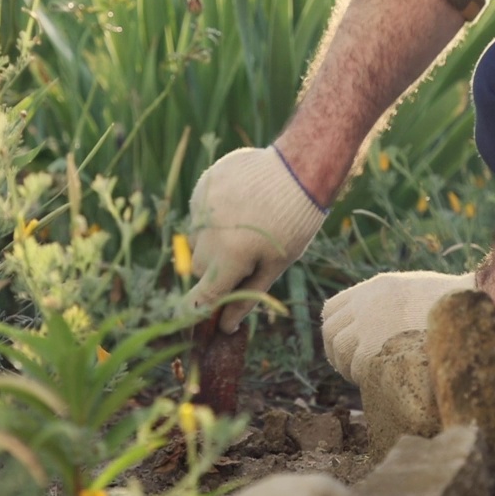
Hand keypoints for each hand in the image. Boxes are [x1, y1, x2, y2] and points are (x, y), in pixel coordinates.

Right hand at [184, 147, 326, 332]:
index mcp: (227, 259)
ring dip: (212, 241)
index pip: (200, 298)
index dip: (201, 313)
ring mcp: (201, 208)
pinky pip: (199, 211)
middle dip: (215, 270)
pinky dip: (213, 215)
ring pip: (196, 238)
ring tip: (245, 226)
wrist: (298, 169)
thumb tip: (227, 326)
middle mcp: (206, 234)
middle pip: (198, 268)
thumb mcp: (275, 265)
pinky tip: (240, 204)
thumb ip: (247, 297)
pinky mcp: (202, 187)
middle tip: (245, 257)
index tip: (208, 316)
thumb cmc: (294, 223)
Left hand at [321, 270, 475, 382]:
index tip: (345, 344)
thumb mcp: (411, 290)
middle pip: (330, 332)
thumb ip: (387, 302)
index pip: (331, 309)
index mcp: (374, 289)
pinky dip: (362, 376)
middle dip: (336, 351)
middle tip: (352, 366)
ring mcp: (370, 324)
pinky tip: (379, 379)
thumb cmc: (452, 302)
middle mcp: (366, 304)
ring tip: (367, 374)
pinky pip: (357, 366)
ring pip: (340, 350)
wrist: (475, 302)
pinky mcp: (379, 346)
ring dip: (347, 366)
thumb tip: (376, 324)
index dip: (335, 330)